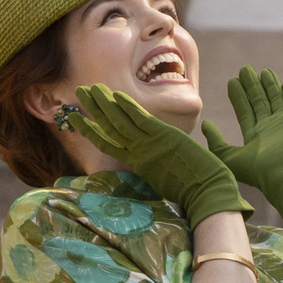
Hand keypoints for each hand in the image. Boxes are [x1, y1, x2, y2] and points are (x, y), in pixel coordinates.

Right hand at [66, 84, 248, 224]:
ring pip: (120, 121)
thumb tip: (146, 160)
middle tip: (79, 91)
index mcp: (136, 164)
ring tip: (91, 88)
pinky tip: (116, 94)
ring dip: (104, 103)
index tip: (75, 118)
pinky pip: (141, 119)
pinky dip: (127, 107)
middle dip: (92, 109)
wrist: (206, 193)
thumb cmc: (189, 190)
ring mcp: (149, 145)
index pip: (106, 144)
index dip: (90, 130)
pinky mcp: (163, 137)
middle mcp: (138, 153)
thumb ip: (150, 165)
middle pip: (108, 128)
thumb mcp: (161, 179)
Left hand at [206, 67, 282, 205]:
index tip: (232, 82)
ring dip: (269, 84)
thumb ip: (216, 142)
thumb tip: (206, 125)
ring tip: (261, 71)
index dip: (239, 97)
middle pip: (260, 102)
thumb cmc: (259, 171)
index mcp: (255, 137)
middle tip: (244, 70)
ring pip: (276, 98)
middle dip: (252, 86)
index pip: (245, 111)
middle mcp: (271, 129)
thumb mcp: (229, 158)